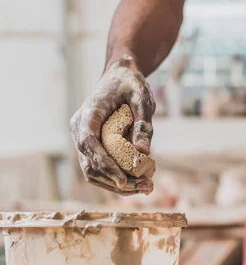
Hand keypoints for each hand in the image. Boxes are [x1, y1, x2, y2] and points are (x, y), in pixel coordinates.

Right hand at [70, 56, 155, 194]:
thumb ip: (143, 124)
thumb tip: (144, 153)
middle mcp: (80, 129)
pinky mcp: (93, 148)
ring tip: (147, 187)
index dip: (104, 163)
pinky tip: (140, 182)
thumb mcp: (142, 99)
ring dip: (117, 184)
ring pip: (93, 172)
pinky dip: (117, 179)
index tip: (123, 179)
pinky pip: (100, 169)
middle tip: (147, 187)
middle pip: (90, 164)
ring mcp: (84, 140)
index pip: (89, 143)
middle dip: (117, 180)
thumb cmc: (131, 85)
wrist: (120, 77)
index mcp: (88, 113)